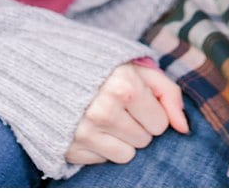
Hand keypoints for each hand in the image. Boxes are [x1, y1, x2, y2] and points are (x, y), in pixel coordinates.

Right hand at [65, 62, 189, 165]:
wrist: (44, 70)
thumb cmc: (100, 67)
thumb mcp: (137, 67)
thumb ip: (168, 93)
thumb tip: (184, 128)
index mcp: (124, 86)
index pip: (160, 123)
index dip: (151, 111)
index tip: (135, 99)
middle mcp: (104, 111)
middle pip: (145, 140)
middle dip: (137, 125)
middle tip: (119, 107)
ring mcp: (85, 132)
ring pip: (127, 155)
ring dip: (121, 139)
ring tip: (106, 117)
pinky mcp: (70, 148)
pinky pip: (103, 161)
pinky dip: (100, 147)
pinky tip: (90, 127)